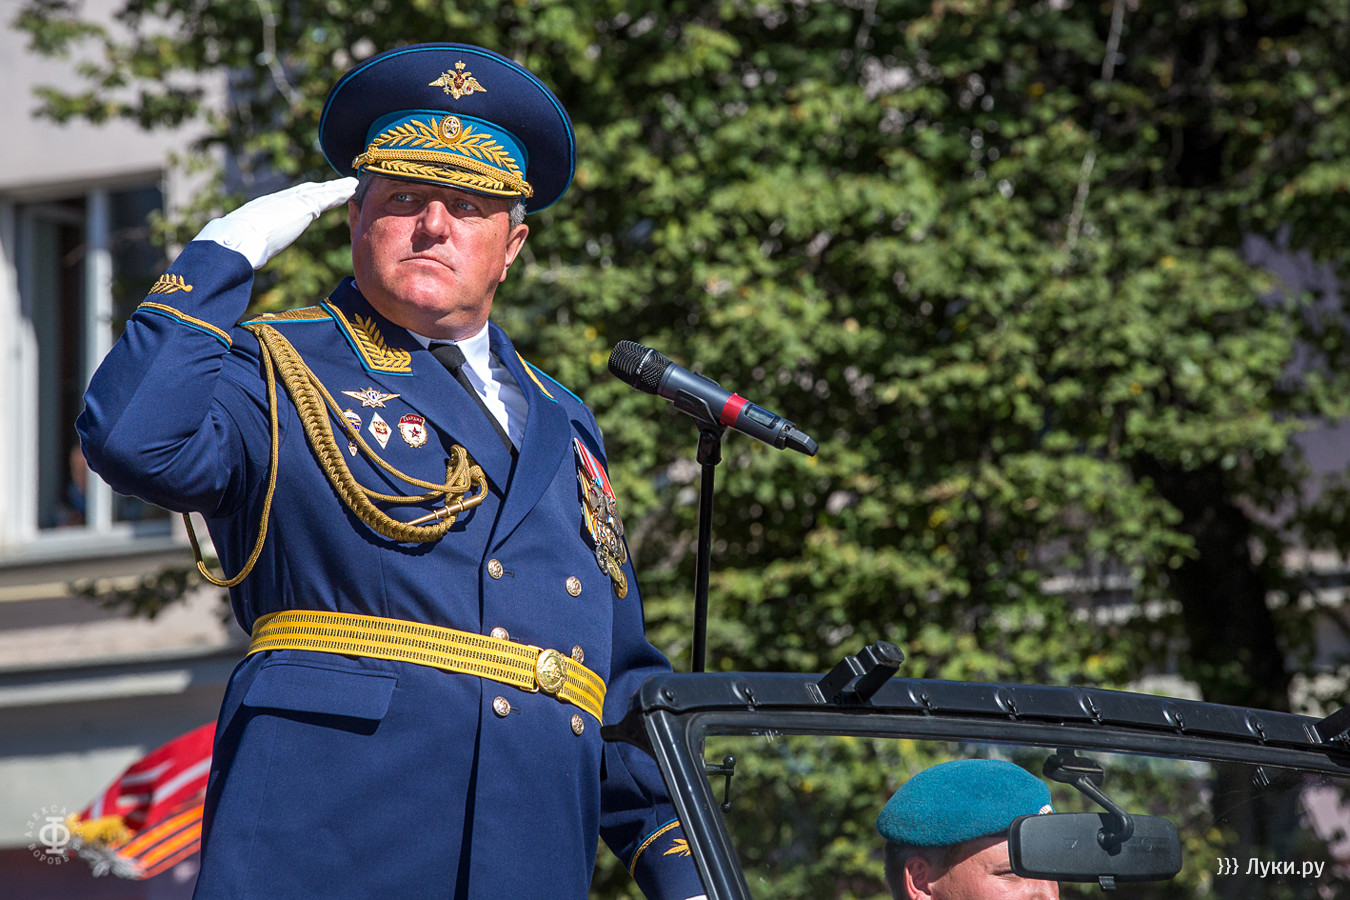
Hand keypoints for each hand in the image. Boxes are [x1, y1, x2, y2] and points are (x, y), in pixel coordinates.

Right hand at [194, 178, 357, 268]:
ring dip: (337, 188)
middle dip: (323, 188)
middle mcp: (280, 200)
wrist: (237, 239)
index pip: (290, 200)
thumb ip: (251, 245)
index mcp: (266, 208)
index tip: (315, 194)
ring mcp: (293, 201)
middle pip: (308, 191)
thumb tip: (243, 257)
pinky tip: (352, 189)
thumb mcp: (246, 243)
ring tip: (352, 185)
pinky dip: (341, 192)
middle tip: (338, 185)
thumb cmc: (236, 246)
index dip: (304, 196)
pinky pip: (328, 196)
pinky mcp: (305, 206)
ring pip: (321, 191)